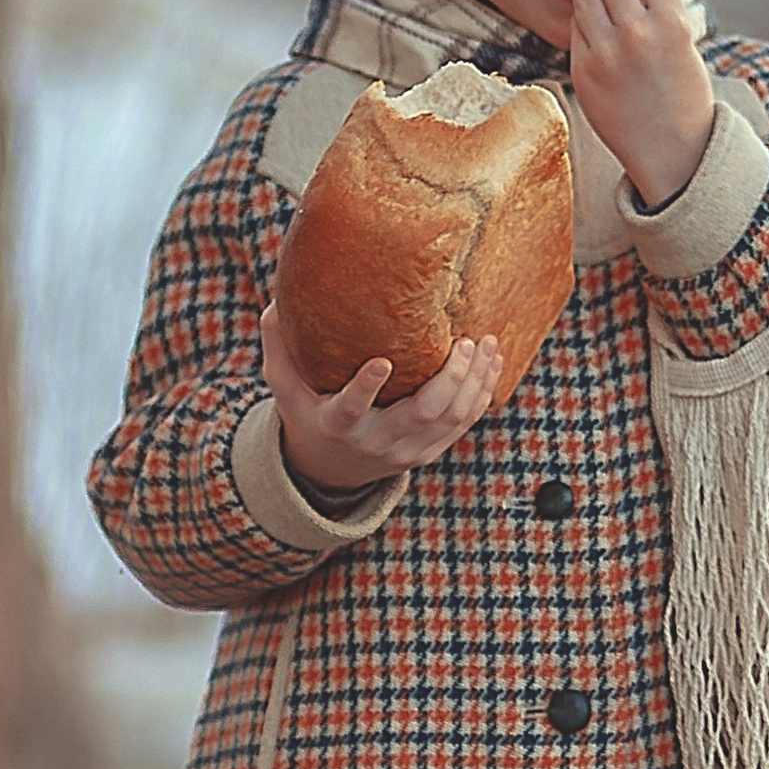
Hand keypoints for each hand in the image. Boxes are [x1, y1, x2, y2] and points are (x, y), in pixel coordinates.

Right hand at [261, 300, 501, 493]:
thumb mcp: (284, 386)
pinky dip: (481, 394)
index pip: (351, 409)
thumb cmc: (308, 412)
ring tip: (487, 344)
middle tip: (465, 342)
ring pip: (451, 420)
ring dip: (474, 382)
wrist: (331, 468)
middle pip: (421, 414)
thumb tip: (276, 300)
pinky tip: (492, 363)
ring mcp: (406, 451)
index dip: (366, 388)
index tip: (382, 361)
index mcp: (337, 425)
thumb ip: (278, 345)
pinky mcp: (428, 452)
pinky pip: (462, 424)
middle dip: (448, 378)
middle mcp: (376, 442)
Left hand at [564, 0, 715, 208]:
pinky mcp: (583, 71)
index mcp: (672, 24)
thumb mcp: (685, 45)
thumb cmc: (682, 96)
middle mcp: (637, 34)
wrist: (672, 151)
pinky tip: (586, 14)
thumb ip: (659, 10)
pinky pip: (575, 28)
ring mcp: (606, 53)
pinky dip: (580, 16)